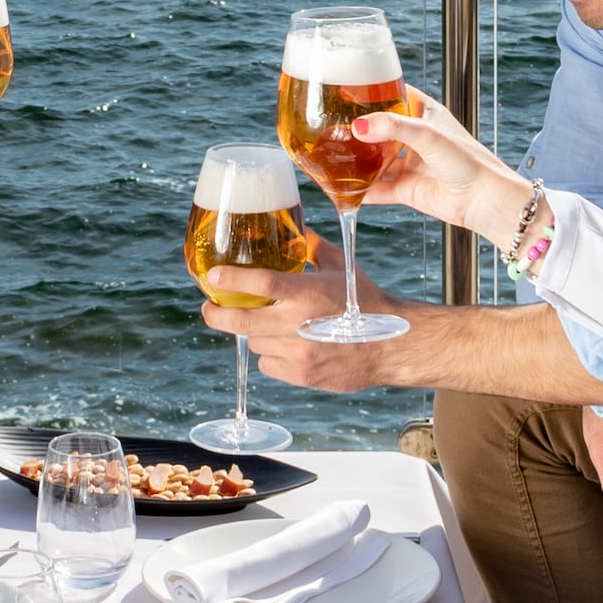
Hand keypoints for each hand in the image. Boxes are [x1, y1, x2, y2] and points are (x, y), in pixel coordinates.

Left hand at [200, 239, 400, 391]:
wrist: (392, 345)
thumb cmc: (367, 302)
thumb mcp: (341, 267)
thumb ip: (311, 247)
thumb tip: (295, 226)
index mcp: (309, 293)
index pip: (260, 282)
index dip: (231, 279)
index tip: (213, 275)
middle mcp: (300, 324)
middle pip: (241, 321)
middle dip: (216, 315)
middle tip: (209, 308)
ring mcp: (299, 353)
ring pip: (254, 343)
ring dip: (255, 334)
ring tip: (271, 326)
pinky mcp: (302, 376)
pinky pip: (268, 365)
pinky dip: (271, 355)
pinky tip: (288, 346)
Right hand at [345, 100, 530, 240]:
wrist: (483, 200)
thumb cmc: (468, 161)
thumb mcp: (428, 134)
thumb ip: (392, 127)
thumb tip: (359, 126)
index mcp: (425, 114)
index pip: (394, 94)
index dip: (373, 91)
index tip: (347, 88)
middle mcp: (416, 137)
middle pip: (380, 128)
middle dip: (359, 128)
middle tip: (333, 123)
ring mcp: (410, 163)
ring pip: (375, 159)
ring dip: (357, 159)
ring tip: (332, 153)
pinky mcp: (406, 189)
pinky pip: (378, 188)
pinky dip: (361, 189)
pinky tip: (344, 187)